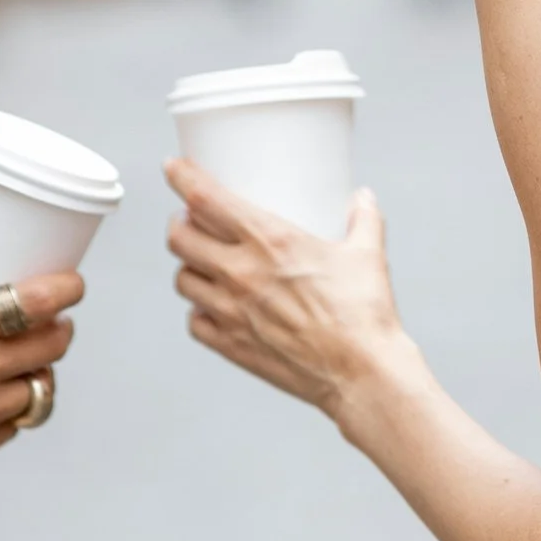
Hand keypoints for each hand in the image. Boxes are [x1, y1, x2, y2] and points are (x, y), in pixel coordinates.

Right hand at [0, 227, 81, 524]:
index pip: (35, 302)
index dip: (66, 288)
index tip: (72, 282)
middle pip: (52, 343)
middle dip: (60, 326)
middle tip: (52, 318)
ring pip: (42, 384)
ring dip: (42, 367)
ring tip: (30, 357)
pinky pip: (19, 420)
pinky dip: (18, 403)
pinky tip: (5, 392)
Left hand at [165, 160, 405, 417]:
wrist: (359, 372)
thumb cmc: (362, 316)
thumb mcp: (367, 254)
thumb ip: (364, 220)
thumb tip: (362, 200)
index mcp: (269, 241)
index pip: (205, 198)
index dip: (181, 177)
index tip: (173, 168)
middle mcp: (241, 273)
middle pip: (179, 238)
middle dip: (178, 223)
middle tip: (188, 221)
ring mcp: (231, 311)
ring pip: (182, 279)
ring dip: (187, 266)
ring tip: (201, 263)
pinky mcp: (231, 345)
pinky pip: (194, 323)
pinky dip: (198, 311)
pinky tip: (211, 307)